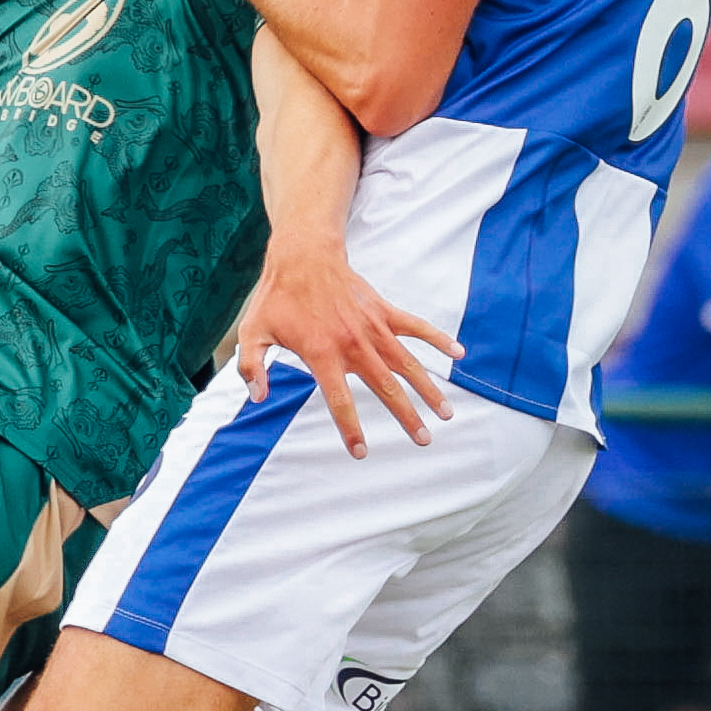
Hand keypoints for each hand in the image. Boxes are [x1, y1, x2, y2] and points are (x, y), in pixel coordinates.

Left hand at [235, 228, 460, 456]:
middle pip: (386, 388)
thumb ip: (251, 366)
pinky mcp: (384, 311)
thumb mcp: (253, 332)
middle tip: (424, 440)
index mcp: (322, 354)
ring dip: (429, 389)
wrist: (303, 257)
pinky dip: (438, 339)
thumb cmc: (277, 298)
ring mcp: (372, 327)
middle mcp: (353, 344)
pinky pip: (416, 327)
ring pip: (408, 363)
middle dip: (407, 417)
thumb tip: (256, 397)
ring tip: (446, 413)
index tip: (362, 452)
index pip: (340, 401)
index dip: (351, 429)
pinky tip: (458, 354)